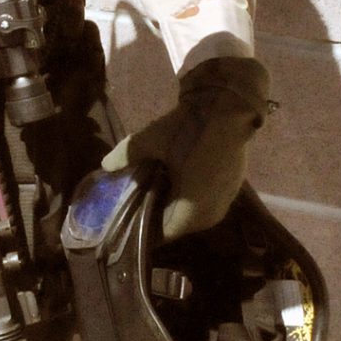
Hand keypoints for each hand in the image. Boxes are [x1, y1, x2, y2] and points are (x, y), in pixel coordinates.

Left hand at [102, 55, 270, 239]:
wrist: (228, 106)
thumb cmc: (188, 130)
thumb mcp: (150, 141)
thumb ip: (125, 156)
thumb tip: (105, 166)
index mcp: (192, 212)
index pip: (164, 234)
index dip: (144, 226)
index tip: (130, 216)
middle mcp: (212, 214)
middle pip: (179, 224)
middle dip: (160, 213)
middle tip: (140, 198)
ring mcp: (226, 201)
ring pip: (195, 213)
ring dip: (177, 203)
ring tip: (158, 186)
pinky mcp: (235, 186)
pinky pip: (208, 200)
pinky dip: (193, 194)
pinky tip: (181, 176)